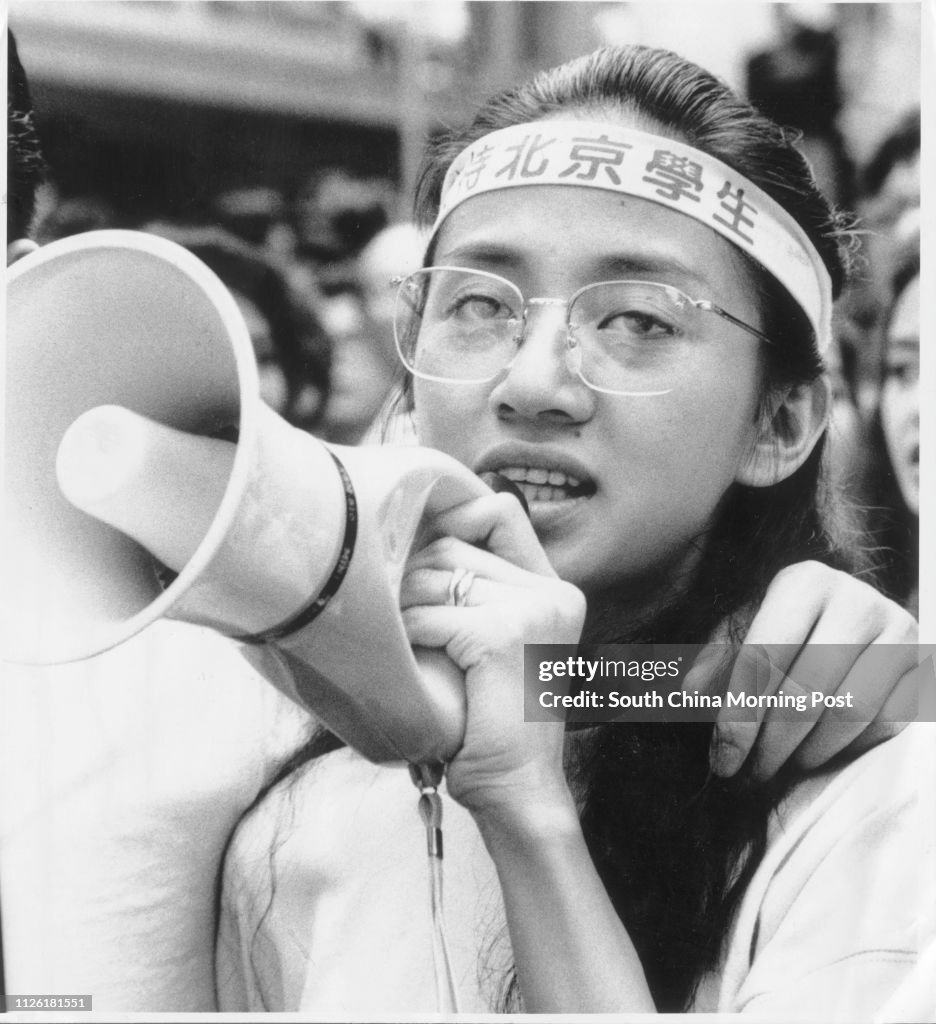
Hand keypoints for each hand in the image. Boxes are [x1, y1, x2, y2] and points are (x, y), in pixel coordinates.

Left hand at [400, 492, 585, 816]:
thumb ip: (477, 591)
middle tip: (408, 624)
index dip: (454, 520)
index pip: (500, 510)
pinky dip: (410, 637)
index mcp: (555, 589)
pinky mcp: (501, 634)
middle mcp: (552, 591)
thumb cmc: (492, 721)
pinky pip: (428, 613)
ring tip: (414, 648)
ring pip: (434, 574)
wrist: (516, 788)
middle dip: (415, 579)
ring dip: (407, 610)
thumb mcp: (496, 643)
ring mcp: (532, 610)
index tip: (423, 558)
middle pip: (453, 544)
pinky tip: (418, 666)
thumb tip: (415, 540)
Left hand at [681, 561, 918, 780]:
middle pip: (808, 691)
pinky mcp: (921, 666)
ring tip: (775, 768)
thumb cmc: (780, 626)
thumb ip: (714, 662)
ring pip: (850, 713)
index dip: (740, 715)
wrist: (844, 615)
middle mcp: (856, 599)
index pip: (765, 656)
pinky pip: (886, 724)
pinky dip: (846, 750)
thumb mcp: (740, 631)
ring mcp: (898, 631)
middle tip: (746, 775)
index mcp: (803, 581)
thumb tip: (692, 694)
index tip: (722, 759)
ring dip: (807, 753)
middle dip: (771, 745)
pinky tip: (815, 754)